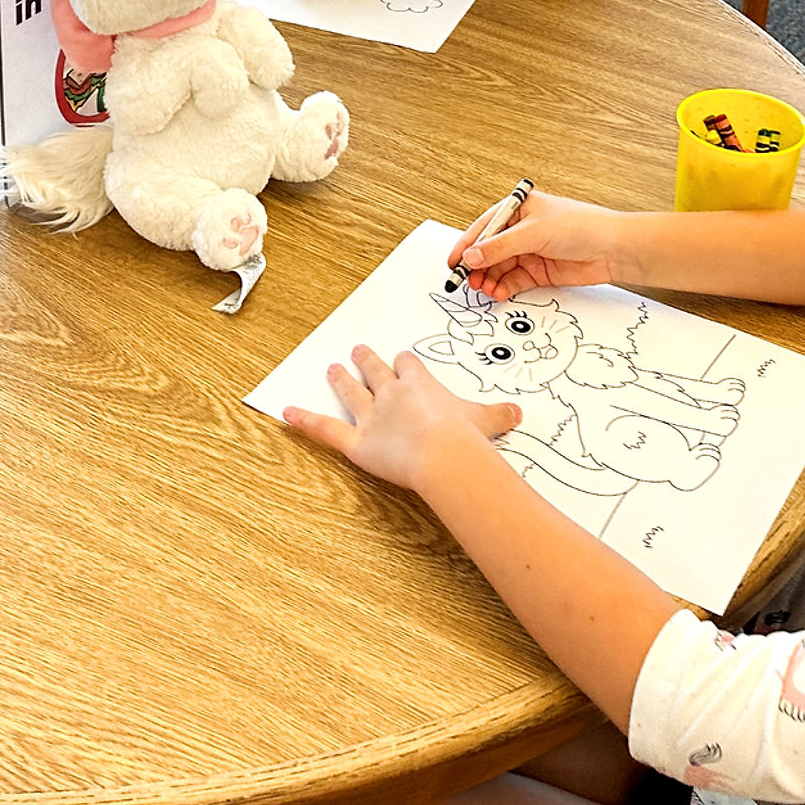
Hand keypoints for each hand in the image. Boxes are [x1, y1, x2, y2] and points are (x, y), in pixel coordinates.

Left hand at [283, 344, 518, 492]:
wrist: (445, 454)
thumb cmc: (466, 438)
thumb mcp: (489, 421)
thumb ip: (499, 416)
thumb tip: (519, 413)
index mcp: (421, 384)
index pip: (408, 366)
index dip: (404, 364)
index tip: (402, 360)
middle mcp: (392, 393)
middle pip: (376, 371)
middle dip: (367, 360)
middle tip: (359, 350)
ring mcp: (371, 415)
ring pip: (352, 392)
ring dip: (341, 379)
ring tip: (332, 368)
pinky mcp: (356, 442)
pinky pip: (325, 429)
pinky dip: (304, 420)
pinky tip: (286, 411)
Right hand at [452, 190, 624, 298]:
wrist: (612, 249)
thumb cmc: (582, 226)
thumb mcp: (535, 232)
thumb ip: (501, 247)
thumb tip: (472, 256)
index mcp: (518, 210)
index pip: (484, 227)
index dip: (467, 244)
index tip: (453, 261)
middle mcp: (521, 230)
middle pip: (489, 250)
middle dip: (476, 266)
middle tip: (466, 281)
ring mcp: (529, 251)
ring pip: (499, 268)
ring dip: (489, 279)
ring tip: (483, 289)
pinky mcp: (538, 271)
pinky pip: (513, 280)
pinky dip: (503, 288)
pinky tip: (498, 292)